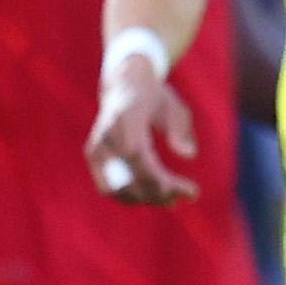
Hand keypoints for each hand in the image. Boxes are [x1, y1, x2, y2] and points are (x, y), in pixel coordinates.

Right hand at [86, 53, 198, 201]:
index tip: (192, 191)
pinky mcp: (93, 156)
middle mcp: (106, 133)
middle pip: (129, 177)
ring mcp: (96, 146)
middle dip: (160, 193)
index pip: (138, 156)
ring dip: (147, 198)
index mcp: (126, 116)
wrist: (123, 84)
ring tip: (174, 199)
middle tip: (190, 195)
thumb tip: (189, 156)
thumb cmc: (154, 96)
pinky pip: (109, 187)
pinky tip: (155, 197)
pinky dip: (132, 196)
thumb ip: (180, 130)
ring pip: (118, 187)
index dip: (162, 180)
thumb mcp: (174, 107)